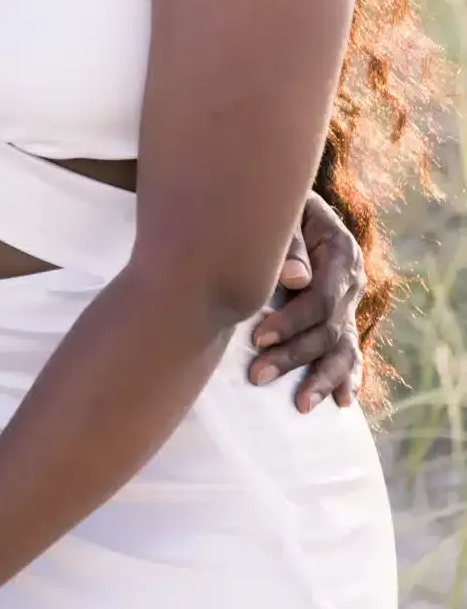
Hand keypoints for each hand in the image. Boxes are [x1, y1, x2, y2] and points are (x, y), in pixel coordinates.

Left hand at [249, 193, 365, 412]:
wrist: (292, 204)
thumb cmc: (279, 208)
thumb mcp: (285, 212)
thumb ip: (289, 244)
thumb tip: (296, 280)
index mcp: (340, 251)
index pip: (321, 298)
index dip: (291, 321)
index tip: (257, 337)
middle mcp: (351, 281)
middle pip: (328, 328)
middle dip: (293, 355)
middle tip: (257, 374)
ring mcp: (350, 302)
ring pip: (342, 348)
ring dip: (321, 378)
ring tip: (300, 404)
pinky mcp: (343, 317)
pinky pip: (350, 351)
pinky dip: (347, 377)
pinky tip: (343, 402)